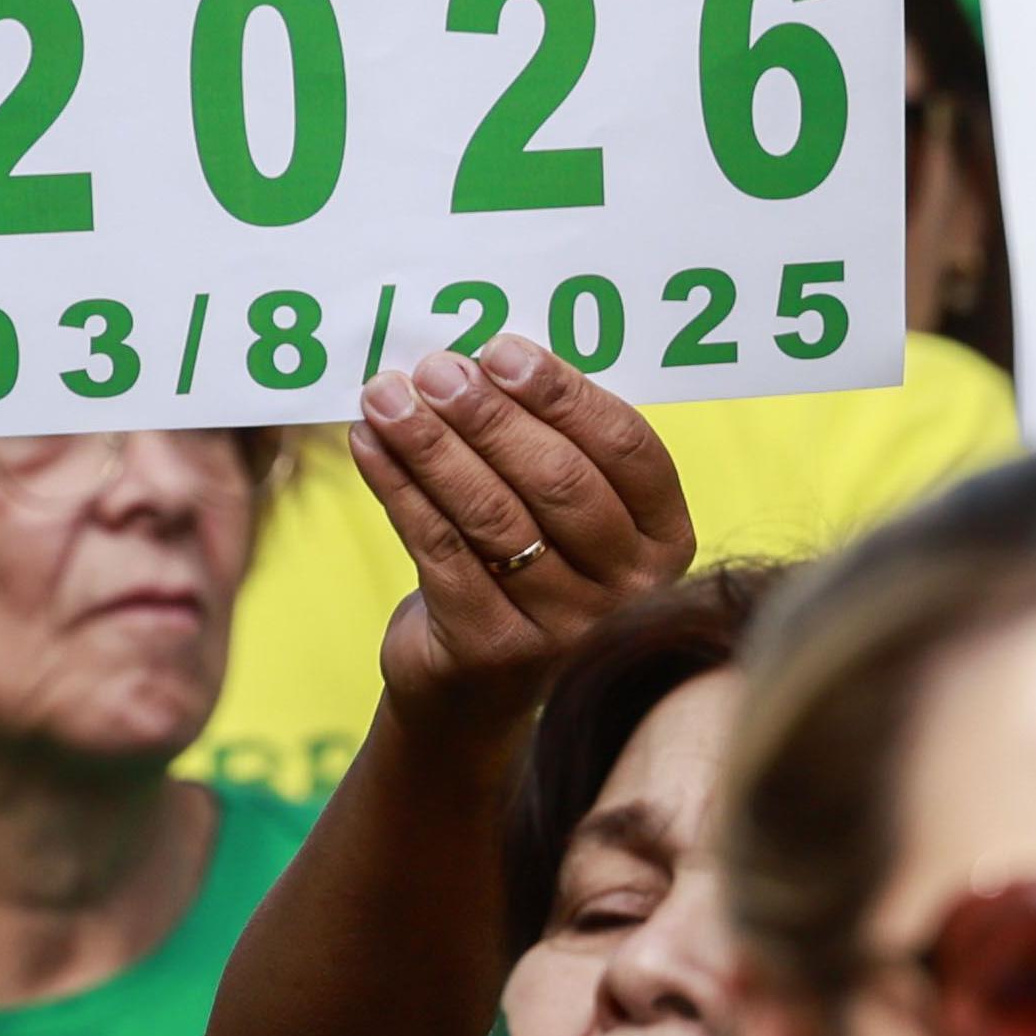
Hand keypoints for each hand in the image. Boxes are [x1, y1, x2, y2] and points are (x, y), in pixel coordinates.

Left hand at [349, 336, 697, 730]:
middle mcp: (631, 585)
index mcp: (666, 536)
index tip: (501, 349)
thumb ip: (544, 446)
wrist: (474, 687)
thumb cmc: (519, 571)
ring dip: (431, 444)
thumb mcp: (557, 518)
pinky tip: (369, 444)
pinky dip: (397, 487)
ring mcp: (568, 624)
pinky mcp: (495, 647)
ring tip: (384, 395)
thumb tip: (476, 356)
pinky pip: (439, 548)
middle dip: (488, 416)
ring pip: (492, 512)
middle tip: (433, 368)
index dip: (563, 393)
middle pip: (557, 480)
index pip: (627, 447)